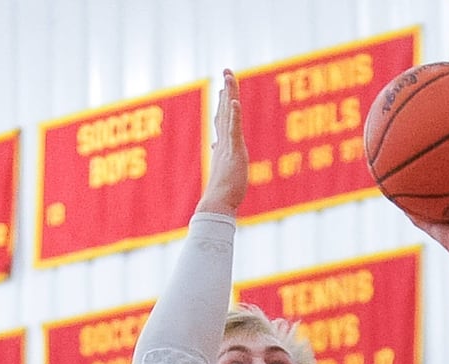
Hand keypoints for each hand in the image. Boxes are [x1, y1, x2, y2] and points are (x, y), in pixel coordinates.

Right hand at [196, 69, 247, 216]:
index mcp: (223, 149)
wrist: (217, 205)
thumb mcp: (225, 173)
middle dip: (227, 91)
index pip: (223, 122)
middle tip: (227, 72)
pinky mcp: (233, 151)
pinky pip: (233, 129)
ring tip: (229, 76)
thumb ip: (221, 159)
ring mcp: (228, 146)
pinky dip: (233, 114)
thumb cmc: (222, 195)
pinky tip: (233, 101)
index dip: (224, 106)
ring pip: (228, 115)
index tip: (224, 92)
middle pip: (224, 112)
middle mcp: (223, 143)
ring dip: (229, 94)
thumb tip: (215, 149)